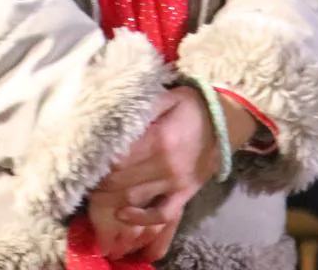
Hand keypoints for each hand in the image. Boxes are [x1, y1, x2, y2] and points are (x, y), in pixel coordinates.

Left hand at [88, 87, 223, 259]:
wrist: (229, 122)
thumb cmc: (195, 106)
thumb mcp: (169, 97)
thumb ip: (141, 107)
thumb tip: (113, 120)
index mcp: (160, 139)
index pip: (117, 159)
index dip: (99, 159)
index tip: (89, 155)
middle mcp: (166, 165)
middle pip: (120, 181)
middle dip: (99, 180)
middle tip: (88, 173)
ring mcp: (176, 183)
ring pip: (134, 198)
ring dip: (111, 199)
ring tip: (97, 191)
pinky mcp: (184, 194)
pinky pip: (162, 215)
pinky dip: (141, 220)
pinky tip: (123, 214)